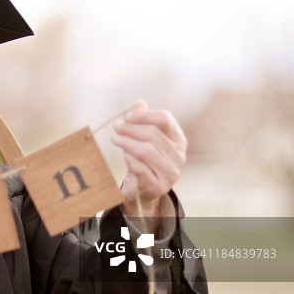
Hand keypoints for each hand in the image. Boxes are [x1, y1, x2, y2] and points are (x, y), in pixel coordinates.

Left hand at [110, 101, 186, 232]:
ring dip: (126, 142)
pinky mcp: (158, 186)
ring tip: (114, 138)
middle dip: (130, 129)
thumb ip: (143, 120)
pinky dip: (129, 159)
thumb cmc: (144, 160)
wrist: (143, 191)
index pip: (165, 119)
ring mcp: (171, 172)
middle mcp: (179, 155)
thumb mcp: (144, 139)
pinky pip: (140, 168)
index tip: (126, 116)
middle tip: (116, 128)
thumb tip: (138, 103)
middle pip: (152, 134)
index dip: (144, 115)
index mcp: (178, 139)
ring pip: (146, 150)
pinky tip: (124, 154)